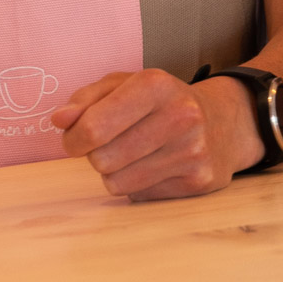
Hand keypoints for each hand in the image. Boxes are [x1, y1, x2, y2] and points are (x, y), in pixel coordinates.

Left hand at [52, 70, 263, 200]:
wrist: (223, 122)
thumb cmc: (161, 101)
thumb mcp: (124, 85)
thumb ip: (85, 99)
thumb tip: (59, 120)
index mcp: (154, 85)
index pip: (93, 128)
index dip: (73, 139)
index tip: (75, 139)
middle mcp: (179, 116)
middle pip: (101, 159)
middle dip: (96, 155)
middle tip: (111, 144)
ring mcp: (192, 151)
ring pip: (117, 183)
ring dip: (115, 173)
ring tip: (133, 154)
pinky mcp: (199, 181)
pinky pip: (140, 196)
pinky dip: (138, 185)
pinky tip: (155, 166)